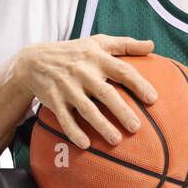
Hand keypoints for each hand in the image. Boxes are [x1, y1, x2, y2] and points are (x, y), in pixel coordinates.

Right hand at [16, 35, 157, 147]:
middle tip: (136, 127)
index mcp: (97, 58)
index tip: (153, 99)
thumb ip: (125, 45)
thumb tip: (152, 45)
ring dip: (101, 125)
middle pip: (105, 93)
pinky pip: (65, 119)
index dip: (138, 84)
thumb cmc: (74, 52)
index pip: (122, 70)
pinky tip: (86, 144)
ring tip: (116, 140)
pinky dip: (74, 131)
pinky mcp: (54, 100)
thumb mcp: (97, 43)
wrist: (34, 60)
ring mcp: (67, 87)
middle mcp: (83, 72)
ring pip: (86, 109)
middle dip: (121, 111)